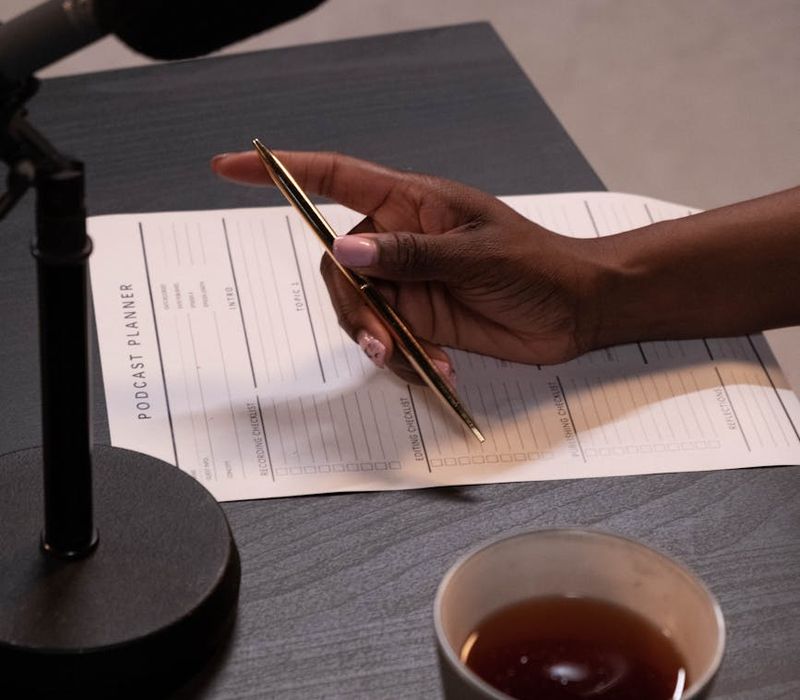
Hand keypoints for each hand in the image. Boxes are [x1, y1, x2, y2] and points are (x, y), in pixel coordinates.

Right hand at [212, 151, 605, 383]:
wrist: (573, 311)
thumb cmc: (537, 265)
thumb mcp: (474, 254)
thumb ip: (409, 255)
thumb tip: (345, 250)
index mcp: (410, 203)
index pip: (333, 178)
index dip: (281, 172)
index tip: (229, 166)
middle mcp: (400, 241)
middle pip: (339, 267)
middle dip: (355, 308)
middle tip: (383, 341)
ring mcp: (408, 283)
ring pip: (360, 310)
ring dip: (379, 340)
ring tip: (419, 360)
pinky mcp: (420, 320)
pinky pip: (388, 340)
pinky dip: (405, 359)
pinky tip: (439, 366)